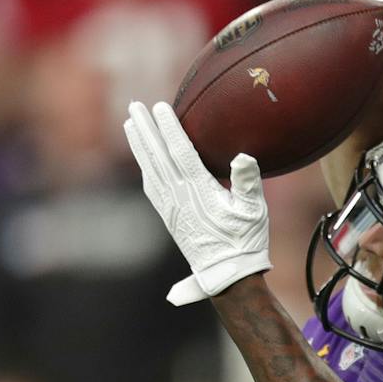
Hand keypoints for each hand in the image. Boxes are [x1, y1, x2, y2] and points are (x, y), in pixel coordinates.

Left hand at [123, 100, 269, 306]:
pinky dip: (145, 168)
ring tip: (129, 123)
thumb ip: (248, 182)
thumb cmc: (245, 240)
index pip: (180, 153)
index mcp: (200, 192)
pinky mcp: (170, 218)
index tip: (159, 108)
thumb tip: (243, 157)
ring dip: (139, 145)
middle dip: (146, 130)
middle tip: (133, 106)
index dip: (169, 129)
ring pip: (151, 170)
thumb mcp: (254, 211)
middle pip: (158, 157)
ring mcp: (172, 209)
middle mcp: (180, 198)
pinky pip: (152, 188)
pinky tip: (142, 158)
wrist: (228, 275)